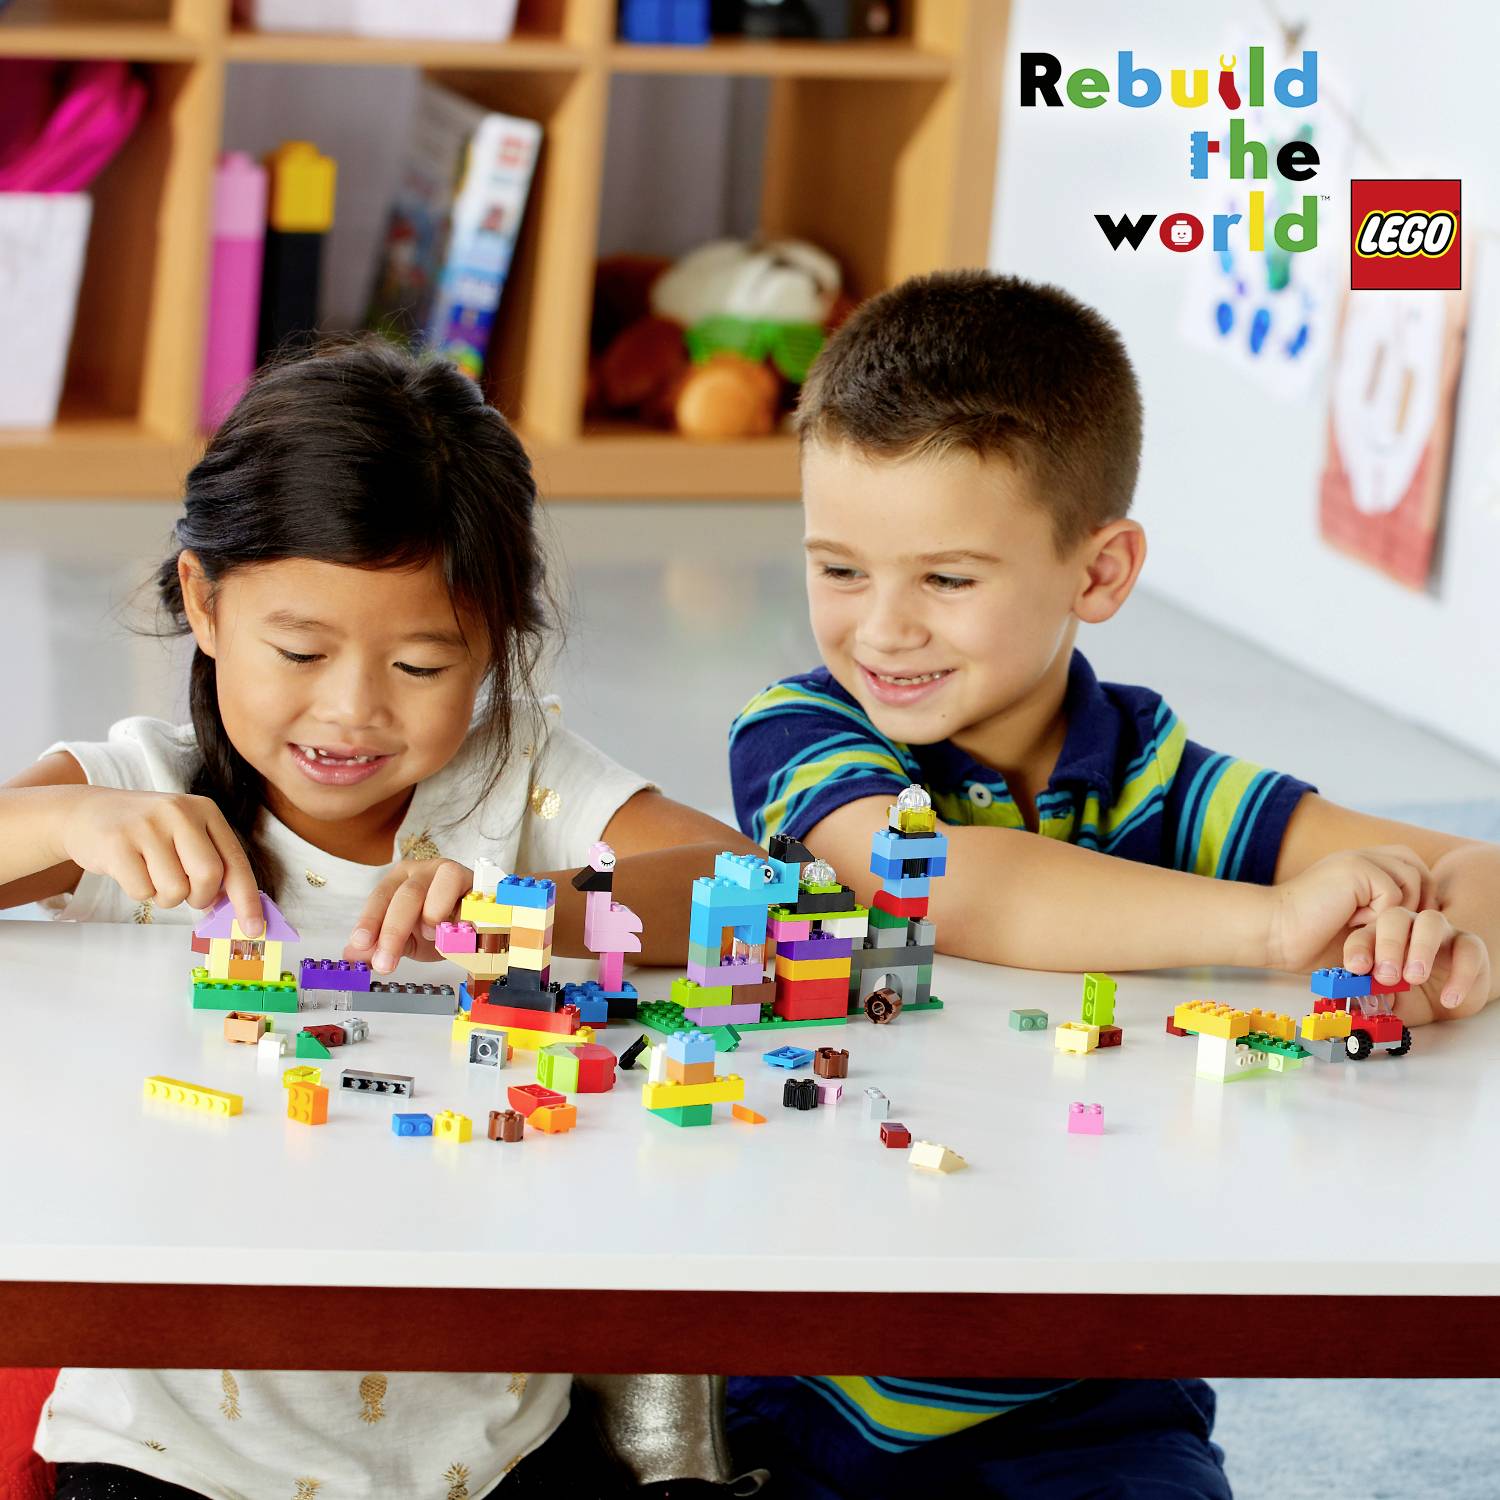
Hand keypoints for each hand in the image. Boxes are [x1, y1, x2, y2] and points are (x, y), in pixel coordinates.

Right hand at [57, 786, 262, 932]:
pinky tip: (130, 870)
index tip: (254, 928)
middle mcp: (179, 813)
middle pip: (209, 876)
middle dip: (200, 897)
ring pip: (175, 889)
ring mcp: (147, 826)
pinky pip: (142, 891)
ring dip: (165, 896)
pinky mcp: (117, 843)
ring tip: (152, 874)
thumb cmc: (144, 832)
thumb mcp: (183, 833)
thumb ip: (211, 862)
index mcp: (205, 811)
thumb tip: (235, 908)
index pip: (235, 861)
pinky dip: (139, 892)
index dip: (247, 899)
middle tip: (187, 894)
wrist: (85, 813)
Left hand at [344, 858, 474, 972]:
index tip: (360, 943)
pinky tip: (461, 933)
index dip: (370, 920)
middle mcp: (425, 870)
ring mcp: (454, 873)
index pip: (381, 896)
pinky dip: (464, 918)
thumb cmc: (435, 930)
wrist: (473, 929)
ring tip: (432, 936)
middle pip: (408, 894)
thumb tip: (351, 957)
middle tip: (386, 963)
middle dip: (394, 931)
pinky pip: (473, 897)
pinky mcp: (480, 883)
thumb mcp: (404, 941)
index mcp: (400, 880)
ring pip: (444, 881)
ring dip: (434, 914)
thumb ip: (378, 948)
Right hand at [1266, 845, 1433, 973]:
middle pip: (1416, 866)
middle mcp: (1361, 857)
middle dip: (1420, 899)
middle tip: (1405, 930)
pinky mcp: (1355, 868)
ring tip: (1372, 929)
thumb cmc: (1307, 939)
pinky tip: (1354, 923)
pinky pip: (1393, 894)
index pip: (1409, 867)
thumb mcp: (1357, 928)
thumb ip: (1383, 917)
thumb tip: (1420, 928)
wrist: (1274, 932)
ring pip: (1411, 879)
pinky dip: (1380, 917)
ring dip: (1399, 912)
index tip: (1407, 928)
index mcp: (1360, 868)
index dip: (1418, 895)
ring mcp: (1358, 859)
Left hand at [1341, 906, 1490, 1022]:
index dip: (1358, 949)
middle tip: (1386, 976)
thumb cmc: (1410, 994)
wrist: (1446, 1002)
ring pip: (1431, 922)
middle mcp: (1409, 927)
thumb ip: (1373, 996)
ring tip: (1415, 979)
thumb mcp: (1388, 1000)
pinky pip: (1468, 949)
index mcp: (1381, 936)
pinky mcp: (1470, 945)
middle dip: (1388, 945)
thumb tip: (1358, 998)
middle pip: (1395, 918)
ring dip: (1421, 948)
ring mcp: (1441, 932)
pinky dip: (1460, 975)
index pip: (1364, 934)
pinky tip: (1449, 999)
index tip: (1356, 969)